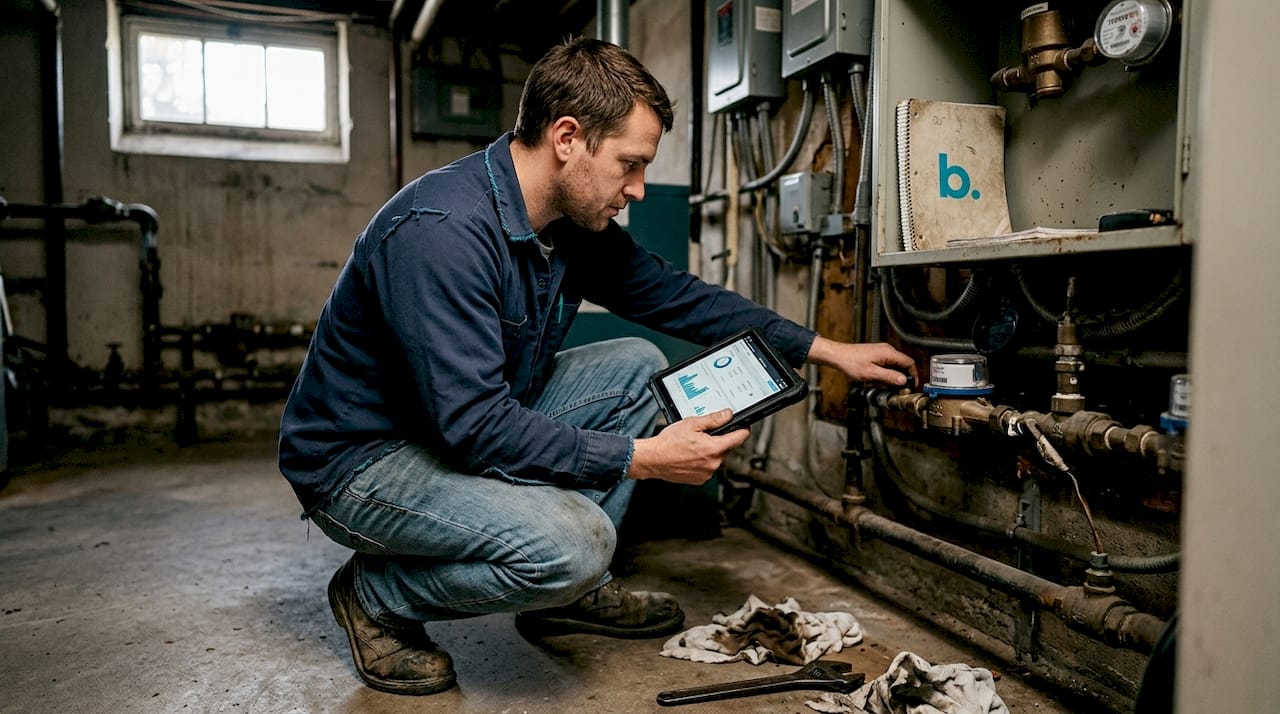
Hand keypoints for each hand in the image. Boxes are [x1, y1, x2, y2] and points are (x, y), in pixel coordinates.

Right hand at [628, 409, 750, 484]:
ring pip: (717, 458)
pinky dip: (703, 461)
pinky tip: (691, 455)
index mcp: (714, 449)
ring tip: (694, 445)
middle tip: (704, 434)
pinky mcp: (700, 479)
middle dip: (719, 440)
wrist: (653, 459)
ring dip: (710, 451)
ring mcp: (707, 473)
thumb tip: (727, 415)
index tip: (743, 426)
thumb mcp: (692, 424)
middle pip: (727, 448)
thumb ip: (713, 419)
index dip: (743, 429)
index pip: (739, 438)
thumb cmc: (668, 443)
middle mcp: (713, 464)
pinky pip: (708, 467)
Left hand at [806, 336, 917, 387]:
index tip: (911, 386)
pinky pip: (886, 365)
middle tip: (898, 389)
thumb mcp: (871, 373)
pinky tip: (877, 381)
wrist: (838, 355)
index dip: (913, 375)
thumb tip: (903, 380)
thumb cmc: (851, 362)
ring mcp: (882, 352)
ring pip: (894, 366)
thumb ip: (889, 377)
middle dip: (901, 378)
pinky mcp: (876, 355)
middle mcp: (887, 350)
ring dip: (892, 377)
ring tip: (883, 385)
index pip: (909, 363)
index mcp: (888, 353)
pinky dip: (885, 374)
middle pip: (902, 365)